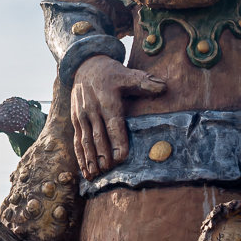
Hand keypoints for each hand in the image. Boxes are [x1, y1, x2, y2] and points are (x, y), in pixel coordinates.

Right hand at [70, 55, 165, 177]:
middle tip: (108, 170)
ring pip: (85, 140)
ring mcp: (82, 116)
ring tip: (94, 174)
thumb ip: (145, 82)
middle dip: (102, 154)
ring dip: (89, 158)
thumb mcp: (127, 74)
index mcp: (108, 101)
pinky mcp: (76, 120)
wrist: (84, 65)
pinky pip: (77, 140)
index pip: (113, 124)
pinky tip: (84, 170)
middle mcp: (93, 110)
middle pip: (98, 136)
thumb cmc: (110, 73)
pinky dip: (80, 156)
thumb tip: (164, 87)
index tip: (121, 157)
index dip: (117, 141)